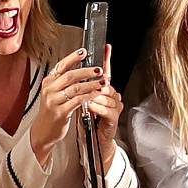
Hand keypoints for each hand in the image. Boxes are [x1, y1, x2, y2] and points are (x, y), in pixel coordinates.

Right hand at [30, 48, 104, 165]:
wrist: (44, 131)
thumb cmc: (51, 112)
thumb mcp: (54, 93)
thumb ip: (64, 82)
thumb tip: (82, 69)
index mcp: (48, 82)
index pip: (61, 66)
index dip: (73, 57)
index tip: (84, 52)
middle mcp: (50, 90)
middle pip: (70, 75)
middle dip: (87, 71)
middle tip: (98, 70)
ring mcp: (54, 101)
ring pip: (75, 88)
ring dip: (91, 84)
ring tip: (101, 82)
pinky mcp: (60, 112)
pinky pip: (77, 101)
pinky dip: (88, 96)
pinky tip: (95, 94)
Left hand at [87, 45, 122, 166]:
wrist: (94, 140)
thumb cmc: (88, 120)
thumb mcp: (82, 100)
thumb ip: (82, 88)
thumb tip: (73, 73)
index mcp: (104, 90)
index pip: (105, 73)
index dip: (106, 60)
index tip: (106, 48)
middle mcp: (112, 96)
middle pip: (106, 84)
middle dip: (95, 83)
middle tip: (86, 82)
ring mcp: (115, 107)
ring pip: (106, 96)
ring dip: (94, 96)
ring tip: (85, 98)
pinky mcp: (114, 118)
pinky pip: (107, 110)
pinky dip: (98, 107)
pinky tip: (90, 106)